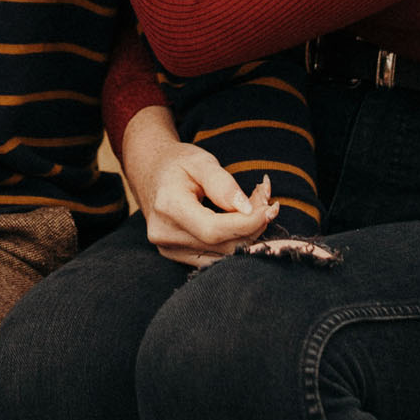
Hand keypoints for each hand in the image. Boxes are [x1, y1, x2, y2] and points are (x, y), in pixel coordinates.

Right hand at [119, 104, 276, 267]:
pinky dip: (234, 242)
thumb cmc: (178, 163)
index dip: (247, 223)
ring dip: (247, 235)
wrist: (150, 172)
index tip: (269, 207)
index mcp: (168, 206)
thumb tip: (248, 209)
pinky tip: (241, 222)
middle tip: (266, 200)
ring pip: (222, 255)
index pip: (213, 229)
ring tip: (255, 207)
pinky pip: (214, 257)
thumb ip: (223, 184)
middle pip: (221, 245)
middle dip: (253, 226)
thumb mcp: (201, 161)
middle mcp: (165, 233)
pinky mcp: (174, 255)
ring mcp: (168, 248)